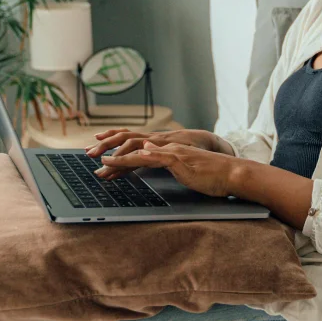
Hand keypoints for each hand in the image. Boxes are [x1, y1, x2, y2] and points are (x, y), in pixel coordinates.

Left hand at [84, 128, 229, 180]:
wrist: (231, 174)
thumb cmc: (211, 176)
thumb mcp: (185, 169)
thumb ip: (168, 162)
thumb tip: (150, 154)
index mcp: (167, 150)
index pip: (137, 148)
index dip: (118, 151)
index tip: (101, 158)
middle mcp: (167, 147)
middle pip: (132, 144)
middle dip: (110, 149)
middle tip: (90, 155)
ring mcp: (172, 152)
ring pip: (139, 151)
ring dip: (118, 157)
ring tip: (101, 162)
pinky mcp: (179, 161)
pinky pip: (155, 158)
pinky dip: (139, 158)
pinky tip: (127, 159)